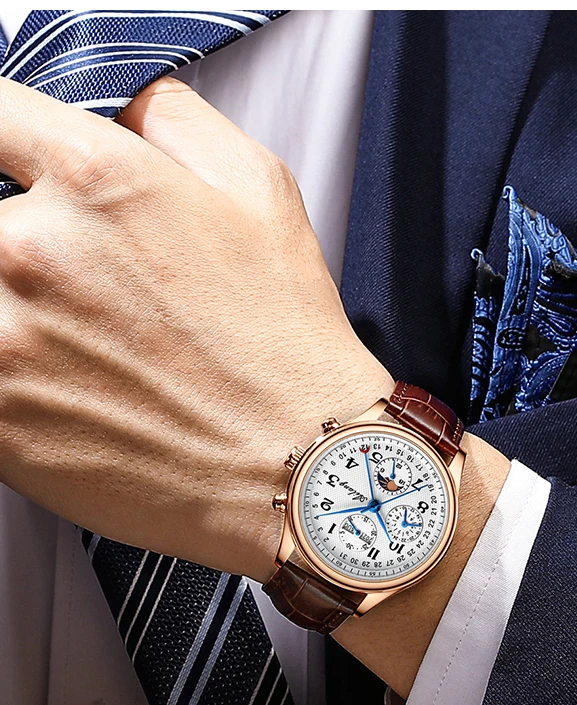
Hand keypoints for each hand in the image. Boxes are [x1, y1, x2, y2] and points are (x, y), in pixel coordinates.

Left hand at [0, 75, 392, 580]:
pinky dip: (17, 375)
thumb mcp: (261, 191)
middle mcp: (35, 250)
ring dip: (17, 315)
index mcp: (98, 179)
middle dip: (26, 245)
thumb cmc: (286, 347)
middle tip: (90, 292)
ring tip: (85, 350)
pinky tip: (74, 392)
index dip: (5, 143)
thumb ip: (170, 120)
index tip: (19, 172)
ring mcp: (3, 340)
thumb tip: (121, 110)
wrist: (297, 473)